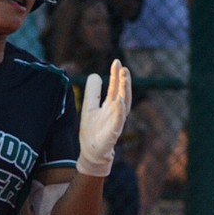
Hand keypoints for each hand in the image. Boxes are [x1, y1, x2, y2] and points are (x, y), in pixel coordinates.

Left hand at [78, 59, 131, 177]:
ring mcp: (115, 122)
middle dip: (123, 81)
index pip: (114, 87)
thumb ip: (92, 92)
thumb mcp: (89, 107)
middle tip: (123, 67)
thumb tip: (95, 75)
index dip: (116, 75)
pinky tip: (119, 101)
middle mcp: (115, 112)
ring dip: (125, 91)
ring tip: (124, 78)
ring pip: (123, 105)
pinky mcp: (112, 134)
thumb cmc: (93, 131)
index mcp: (110, 105)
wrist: (91, 152)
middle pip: (122, 93)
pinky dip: (119, 111)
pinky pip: (118, 121)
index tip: (117, 62)